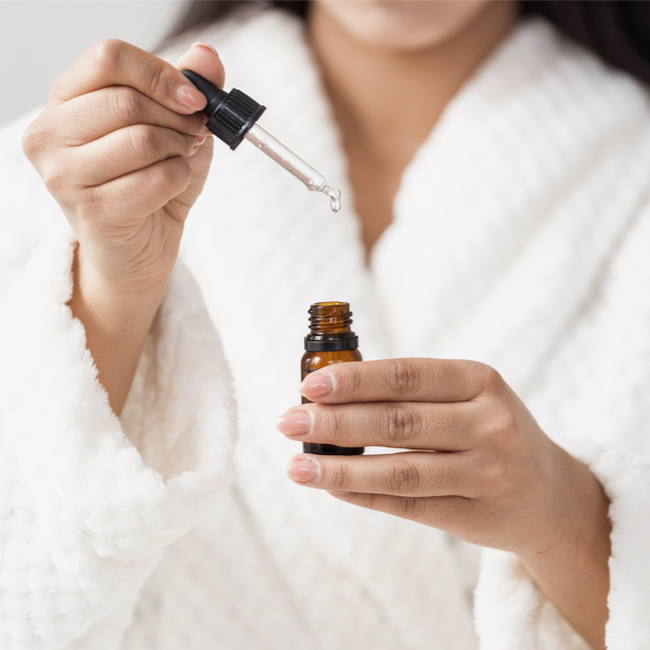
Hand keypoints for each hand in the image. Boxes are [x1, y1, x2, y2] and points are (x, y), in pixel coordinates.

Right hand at [22, 39, 223, 294]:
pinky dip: (179, 179)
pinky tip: (170, 187)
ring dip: (179, 150)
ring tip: (180, 160)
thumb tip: (207, 56)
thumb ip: (186, 91)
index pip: (107, 58)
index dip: (160, 73)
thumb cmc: (149, 184)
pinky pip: (156, 179)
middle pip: (127, 101)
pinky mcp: (92, 211)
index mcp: (64, 101)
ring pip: (142, 140)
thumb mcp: (172, 129)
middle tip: (194, 136)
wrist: (139, 248)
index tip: (194, 97)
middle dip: (178, 119)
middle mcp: (50, 134)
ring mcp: (64, 175)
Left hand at [276, 358, 607, 558]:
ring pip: (400, 470)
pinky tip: (332, 488)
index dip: (355, 380)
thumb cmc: (491, 430)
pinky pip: (409, 505)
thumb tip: (330, 394)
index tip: (309, 385)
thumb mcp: (469, 397)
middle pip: (398, 421)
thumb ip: (411, 393)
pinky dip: (365, 496)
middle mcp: (489, 424)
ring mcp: (486, 472)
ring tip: (297, 466)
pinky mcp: (475, 515)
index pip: (407, 376)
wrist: (550, 494)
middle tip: (288, 421)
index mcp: (480, 381)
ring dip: (341, 469)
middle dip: (336, 422)